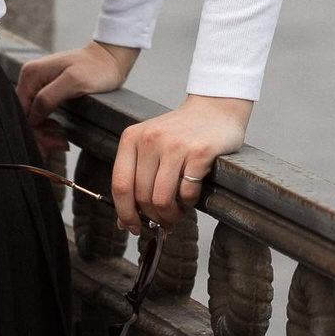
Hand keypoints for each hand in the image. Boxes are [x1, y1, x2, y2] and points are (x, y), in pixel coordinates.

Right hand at [16, 41, 136, 157]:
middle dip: (39, 134)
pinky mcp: (47, 91)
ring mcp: (38, 85)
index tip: (48, 143)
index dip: (32, 129)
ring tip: (61, 141)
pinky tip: (59, 132)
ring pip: (32, 117)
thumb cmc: (96, 68)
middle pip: (24, 115)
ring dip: (44, 133)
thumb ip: (48, 97)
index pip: (20, 110)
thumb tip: (31, 117)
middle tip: (59, 144)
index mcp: (31, 74)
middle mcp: (30, 78)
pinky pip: (40, 113)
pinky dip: (48, 126)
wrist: (109, 59)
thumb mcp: (73, 82)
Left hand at [110, 95, 250, 228]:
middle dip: (153, 218)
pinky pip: (187, 192)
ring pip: (162, 198)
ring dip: (170, 215)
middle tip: (163, 222)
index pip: (120, 184)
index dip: (125, 213)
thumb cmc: (181, 132)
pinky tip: (191, 196)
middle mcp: (151, 139)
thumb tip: (124, 221)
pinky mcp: (200, 152)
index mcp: (132, 138)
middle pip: (142, 196)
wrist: (214, 108)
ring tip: (177, 213)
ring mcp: (175, 145)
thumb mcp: (150, 147)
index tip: (132, 227)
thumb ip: (135, 179)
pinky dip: (188, 202)